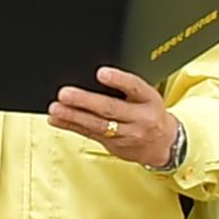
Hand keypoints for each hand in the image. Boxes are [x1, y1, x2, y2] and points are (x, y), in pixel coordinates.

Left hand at [47, 65, 178, 171]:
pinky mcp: (114, 145)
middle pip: (110, 109)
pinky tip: (57, 119)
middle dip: (85, 101)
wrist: (163, 145)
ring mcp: (127, 134)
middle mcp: (140, 118)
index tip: (100, 73)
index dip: (118, 79)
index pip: (135, 87)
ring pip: (97, 125)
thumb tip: (94, 74)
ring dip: (73, 116)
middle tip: (65, 94)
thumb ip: (126, 86)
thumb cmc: (150, 113)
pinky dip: (71, 126)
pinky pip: (89, 134)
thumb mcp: (147, 96)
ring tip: (56, 108)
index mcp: (149, 100)